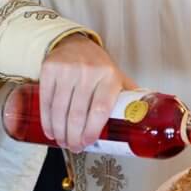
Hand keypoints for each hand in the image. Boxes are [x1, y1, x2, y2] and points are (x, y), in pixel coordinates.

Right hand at [39, 34, 137, 151]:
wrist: (75, 43)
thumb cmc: (99, 66)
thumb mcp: (117, 77)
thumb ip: (128, 97)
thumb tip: (145, 120)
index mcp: (110, 77)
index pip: (100, 109)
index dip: (92, 130)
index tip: (88, 143)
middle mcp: (89, 72)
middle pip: (78, 113)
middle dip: (74, 136)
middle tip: (74, 147)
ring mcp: (67, 70)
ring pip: (60, 109)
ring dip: (60, 131)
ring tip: (63, 142)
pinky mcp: (50, 70)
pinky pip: (46, 100)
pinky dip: (47, 120)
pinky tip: (50, 130)